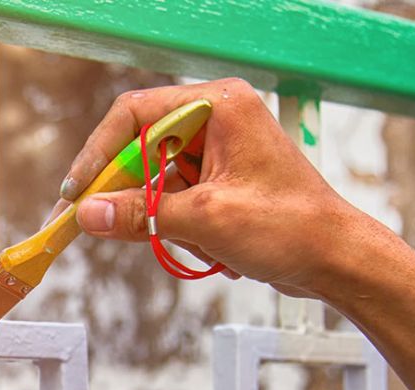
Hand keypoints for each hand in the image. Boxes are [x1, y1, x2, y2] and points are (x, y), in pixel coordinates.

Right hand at [53, 79, 385, 297]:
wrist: (336, 259)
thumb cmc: (289, 226)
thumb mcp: (205, 219)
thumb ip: (138, 214)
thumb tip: (87, 215)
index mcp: (218, 106)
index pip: (135, 113)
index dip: (99, 152)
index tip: (78, 191)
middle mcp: (216, 120)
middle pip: (141, 147)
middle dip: (125, 191)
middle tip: (94, 222)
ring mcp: (219, 151)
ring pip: (154, 178)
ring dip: (158, 215)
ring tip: (191, 240)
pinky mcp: (221, 180)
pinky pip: (174, 197)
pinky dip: (175, 224)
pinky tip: (206, 244)